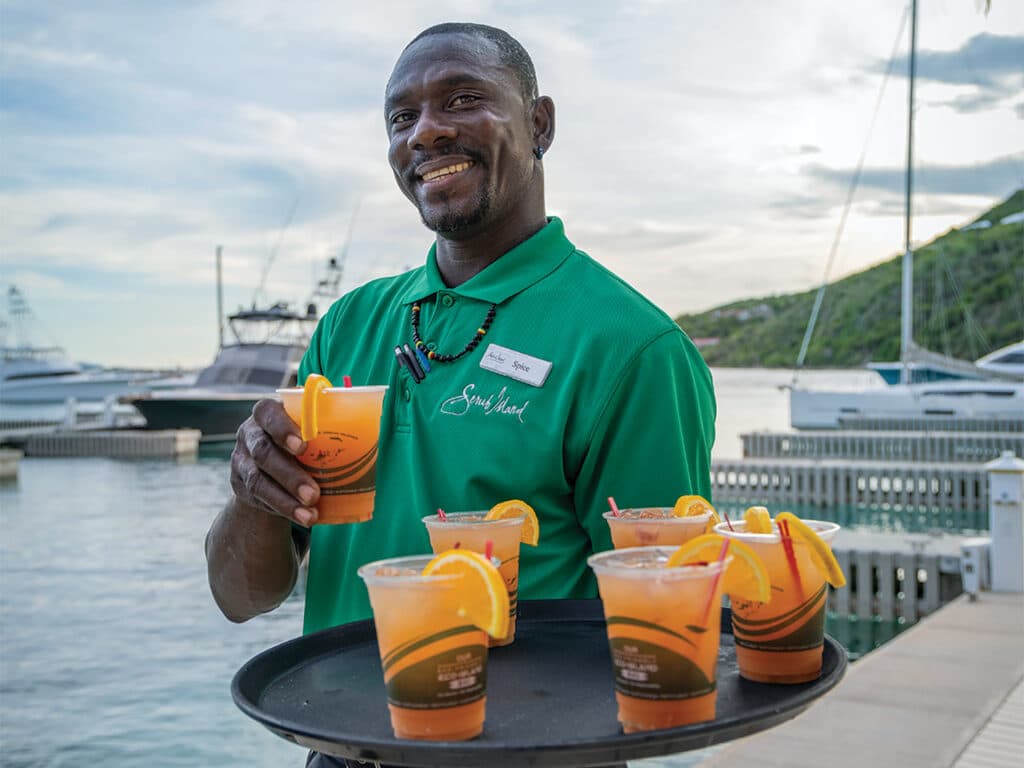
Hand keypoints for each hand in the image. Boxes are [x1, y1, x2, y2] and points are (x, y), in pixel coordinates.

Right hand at [230, 398, 319, 525]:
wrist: (270, 465)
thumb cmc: (302, 439)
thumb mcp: (310, 428)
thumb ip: (328, 425)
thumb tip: (375, 434)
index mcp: (266, 413)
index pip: (267, 412)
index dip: (282, 428)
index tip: (303, 445)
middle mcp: (249, 434)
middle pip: (263, 451)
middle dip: (290, 474)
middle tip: (314, 492)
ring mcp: (241, 461)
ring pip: (258, 480)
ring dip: (286, 498)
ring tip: (311, 513)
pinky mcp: (242, 486)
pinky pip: (259, 499)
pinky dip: (283, 509)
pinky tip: (303, 516)